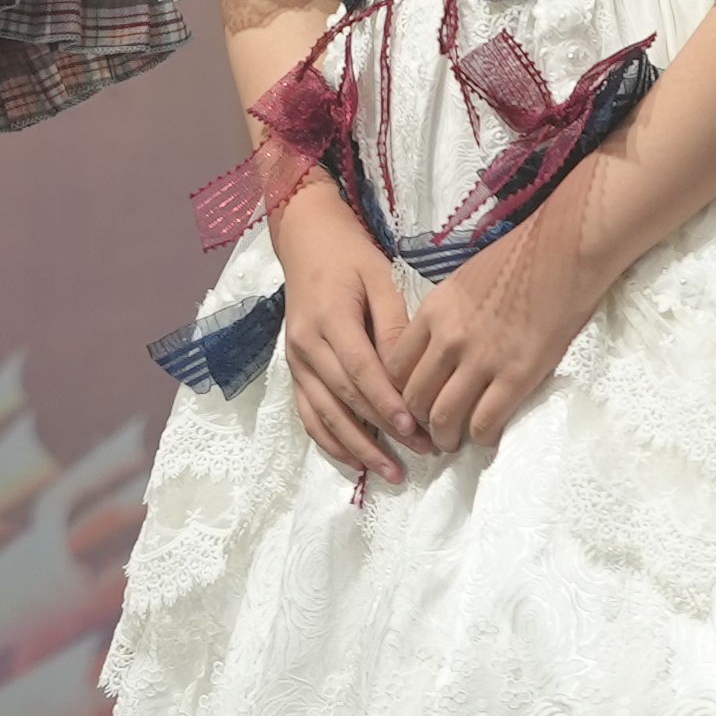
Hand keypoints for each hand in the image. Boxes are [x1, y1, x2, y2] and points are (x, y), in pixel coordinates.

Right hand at [264, 182, 418, 490]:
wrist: (306, 242)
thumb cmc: (350, 257)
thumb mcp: (379, 278)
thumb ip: (392, 325)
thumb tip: (408, 372)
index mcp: (329, 318)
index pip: (360, 369)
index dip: (386, 402)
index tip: (414, 428)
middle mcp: (306, 345)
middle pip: (344, 398)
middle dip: (382, 431)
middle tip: (421, 453)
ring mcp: (296, 362)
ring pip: (324, 415)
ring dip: (358, 448)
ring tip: (391, 472)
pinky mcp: (294, 372)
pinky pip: (308, 415)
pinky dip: (331, 442)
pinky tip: (356, 461)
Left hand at [391, 209, 612, 461]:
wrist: (564, 250)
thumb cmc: (518, 259)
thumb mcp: (462, 282)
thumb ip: (443, 317)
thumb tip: (435, 349)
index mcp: (433, 312)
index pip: (394, 366)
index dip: (395, 392)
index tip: (406, 403)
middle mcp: (449, 338)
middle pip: (413, 397)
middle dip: (416, 421)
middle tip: (427, 430)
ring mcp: (482, 359)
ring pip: (444, 416)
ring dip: (444, 437)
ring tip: (452, 442)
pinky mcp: (517, 375)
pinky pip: (486, 421)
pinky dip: (481, 437)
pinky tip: (486, 436)